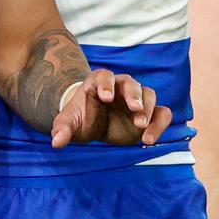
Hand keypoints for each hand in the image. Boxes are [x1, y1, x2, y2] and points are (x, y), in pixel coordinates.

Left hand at [50, 70, 171, 147]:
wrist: (93, 124)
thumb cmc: (81, 118)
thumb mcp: (69, 123)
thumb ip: (62, 129)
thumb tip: (56, 142)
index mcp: (99, 83)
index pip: (104, 76)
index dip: (106, 84)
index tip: (106, 97)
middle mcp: (120, 87)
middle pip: (131, 83)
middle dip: (133, 95)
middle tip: (134, 110)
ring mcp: (136, 99)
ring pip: (149, 95)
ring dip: (148, 109)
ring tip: (141, 127)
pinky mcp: (149, 114)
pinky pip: (162, 114)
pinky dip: (160, 124)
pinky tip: (149, 140)